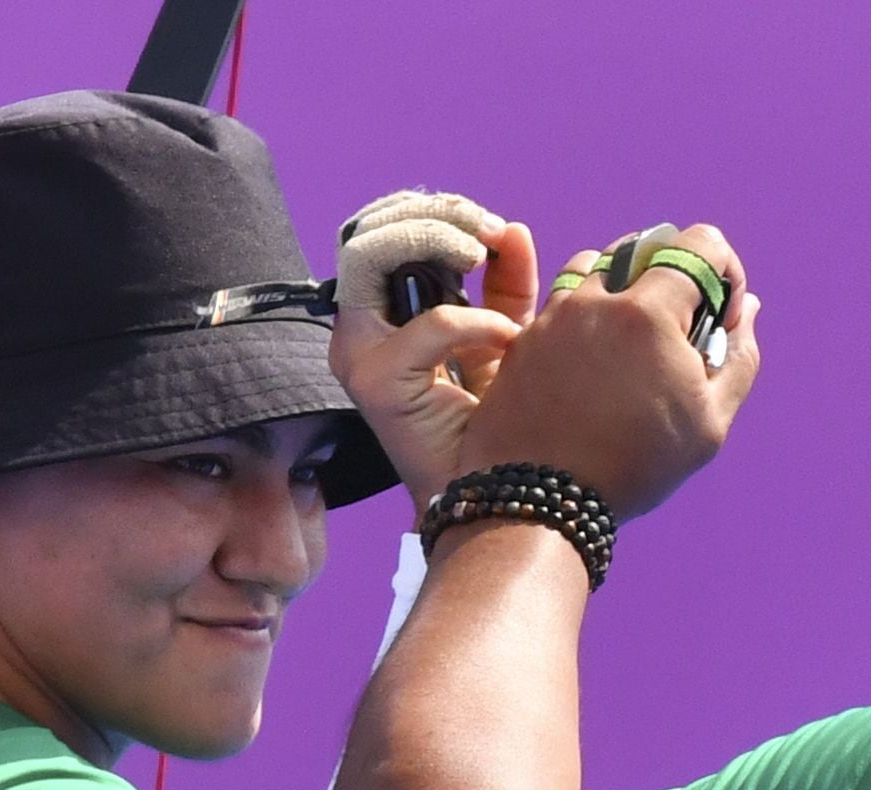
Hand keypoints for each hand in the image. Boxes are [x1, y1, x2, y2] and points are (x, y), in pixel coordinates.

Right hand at [328, 218, 539, 519]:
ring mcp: (357, 356)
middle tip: (486, 230)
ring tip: (482, 254)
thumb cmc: (497, 421)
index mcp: (381, 316)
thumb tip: (513, 231)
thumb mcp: (507, 336)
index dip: (433, 214)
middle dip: (433, 216)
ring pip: (370, 254)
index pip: (381, 232)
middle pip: (369, 232)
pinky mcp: (374, 383)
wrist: (497, 494)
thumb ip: (506, 283)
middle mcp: (358, 330)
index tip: (489, 226)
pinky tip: (508, 341)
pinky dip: (477, 321)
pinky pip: (430, 325)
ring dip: (435, 240)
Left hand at [450, 223, 761, 521]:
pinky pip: (557, 303)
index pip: (699, 243)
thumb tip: (749, 310)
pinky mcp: (522, 341)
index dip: (725, 269)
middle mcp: (596, 301)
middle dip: (672, 276)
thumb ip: (739, 358)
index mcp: (649, 314)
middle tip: (676, 332)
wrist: (542, 503)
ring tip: (629, 343)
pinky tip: (592, 366)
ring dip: (621, 289)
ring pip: (594, 267)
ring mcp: (552, 318)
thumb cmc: (635, 468)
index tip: (721, 314)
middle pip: (644, 248)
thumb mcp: (709, 423)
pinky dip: (584, 317)